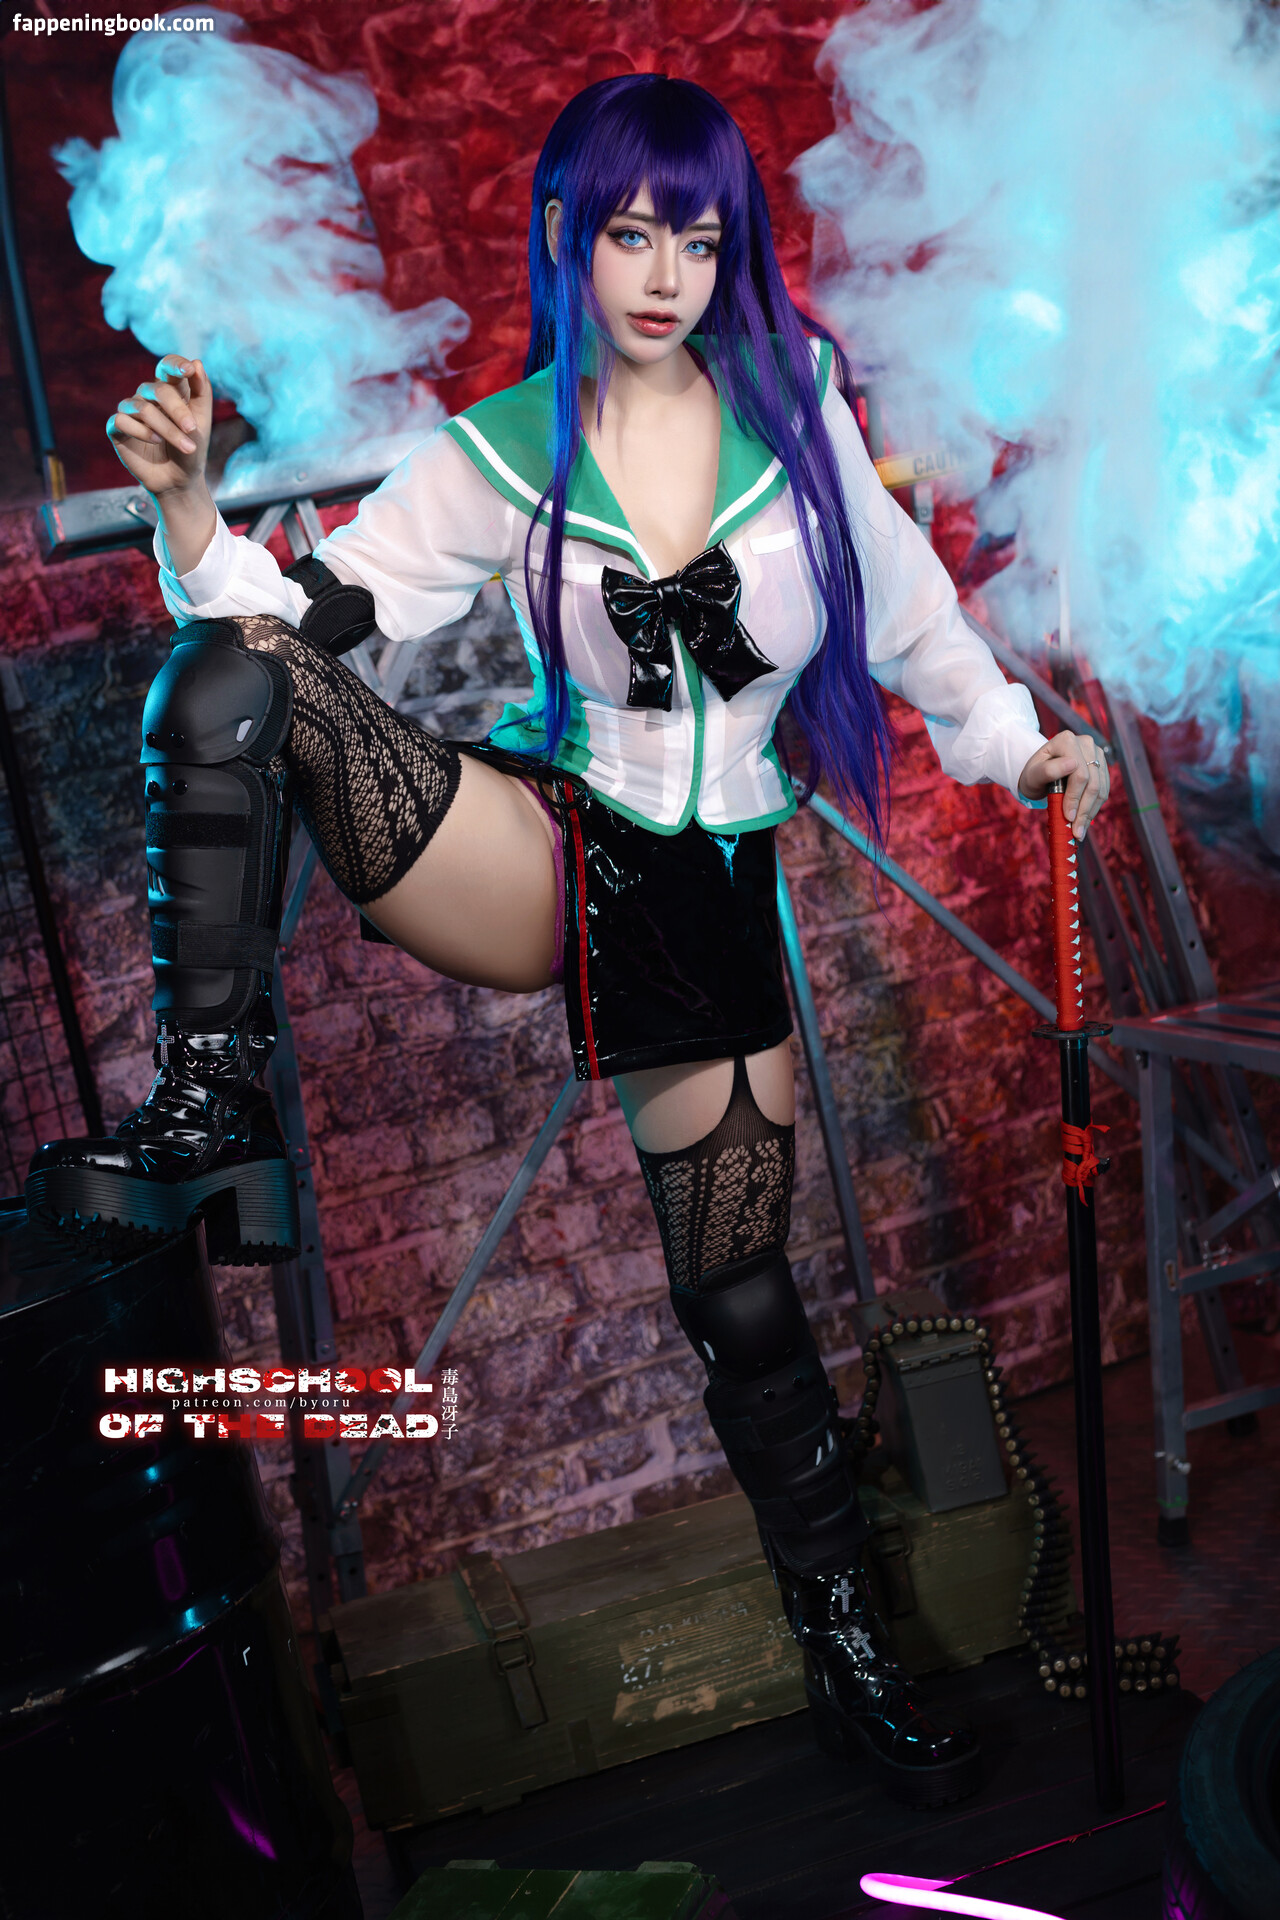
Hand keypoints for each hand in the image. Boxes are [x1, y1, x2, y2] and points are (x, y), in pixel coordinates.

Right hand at [106, 354, 211, 496]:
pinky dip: (142, 432)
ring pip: (142, 408)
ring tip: (185, 446)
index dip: (175, 365)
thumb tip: (196, 362)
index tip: (188, 370)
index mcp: (169, 390)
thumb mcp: (202, 421)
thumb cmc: (191, 449)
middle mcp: (148, 396)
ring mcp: (131, 410)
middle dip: (178, 410)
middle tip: (192, 429)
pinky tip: (155, 442)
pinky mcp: (118, 427)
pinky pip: (123, 420)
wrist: (179, 480)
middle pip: (158, 389)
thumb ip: (201, 392)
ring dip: (166, 428)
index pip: (166, 366)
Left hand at [1018, 729, 1110, 839]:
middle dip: (1084, 810)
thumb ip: (1048, 770)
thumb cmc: (1034, 774)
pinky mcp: (1102, 767)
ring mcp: (1097, 755)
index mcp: (1067, 740)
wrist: (1040, 772)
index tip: (1068, 817)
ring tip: (1080, 831)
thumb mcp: (1033, 774)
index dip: (1075, 797)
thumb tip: (1072, 764)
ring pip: (1101, 789)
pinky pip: (1104, 791)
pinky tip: (1084, 821)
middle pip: (1092, 782)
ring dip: (1090, 813)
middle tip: (1076, 832)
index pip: (1079, 773)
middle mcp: (1086, 744)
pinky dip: (1094, 808)